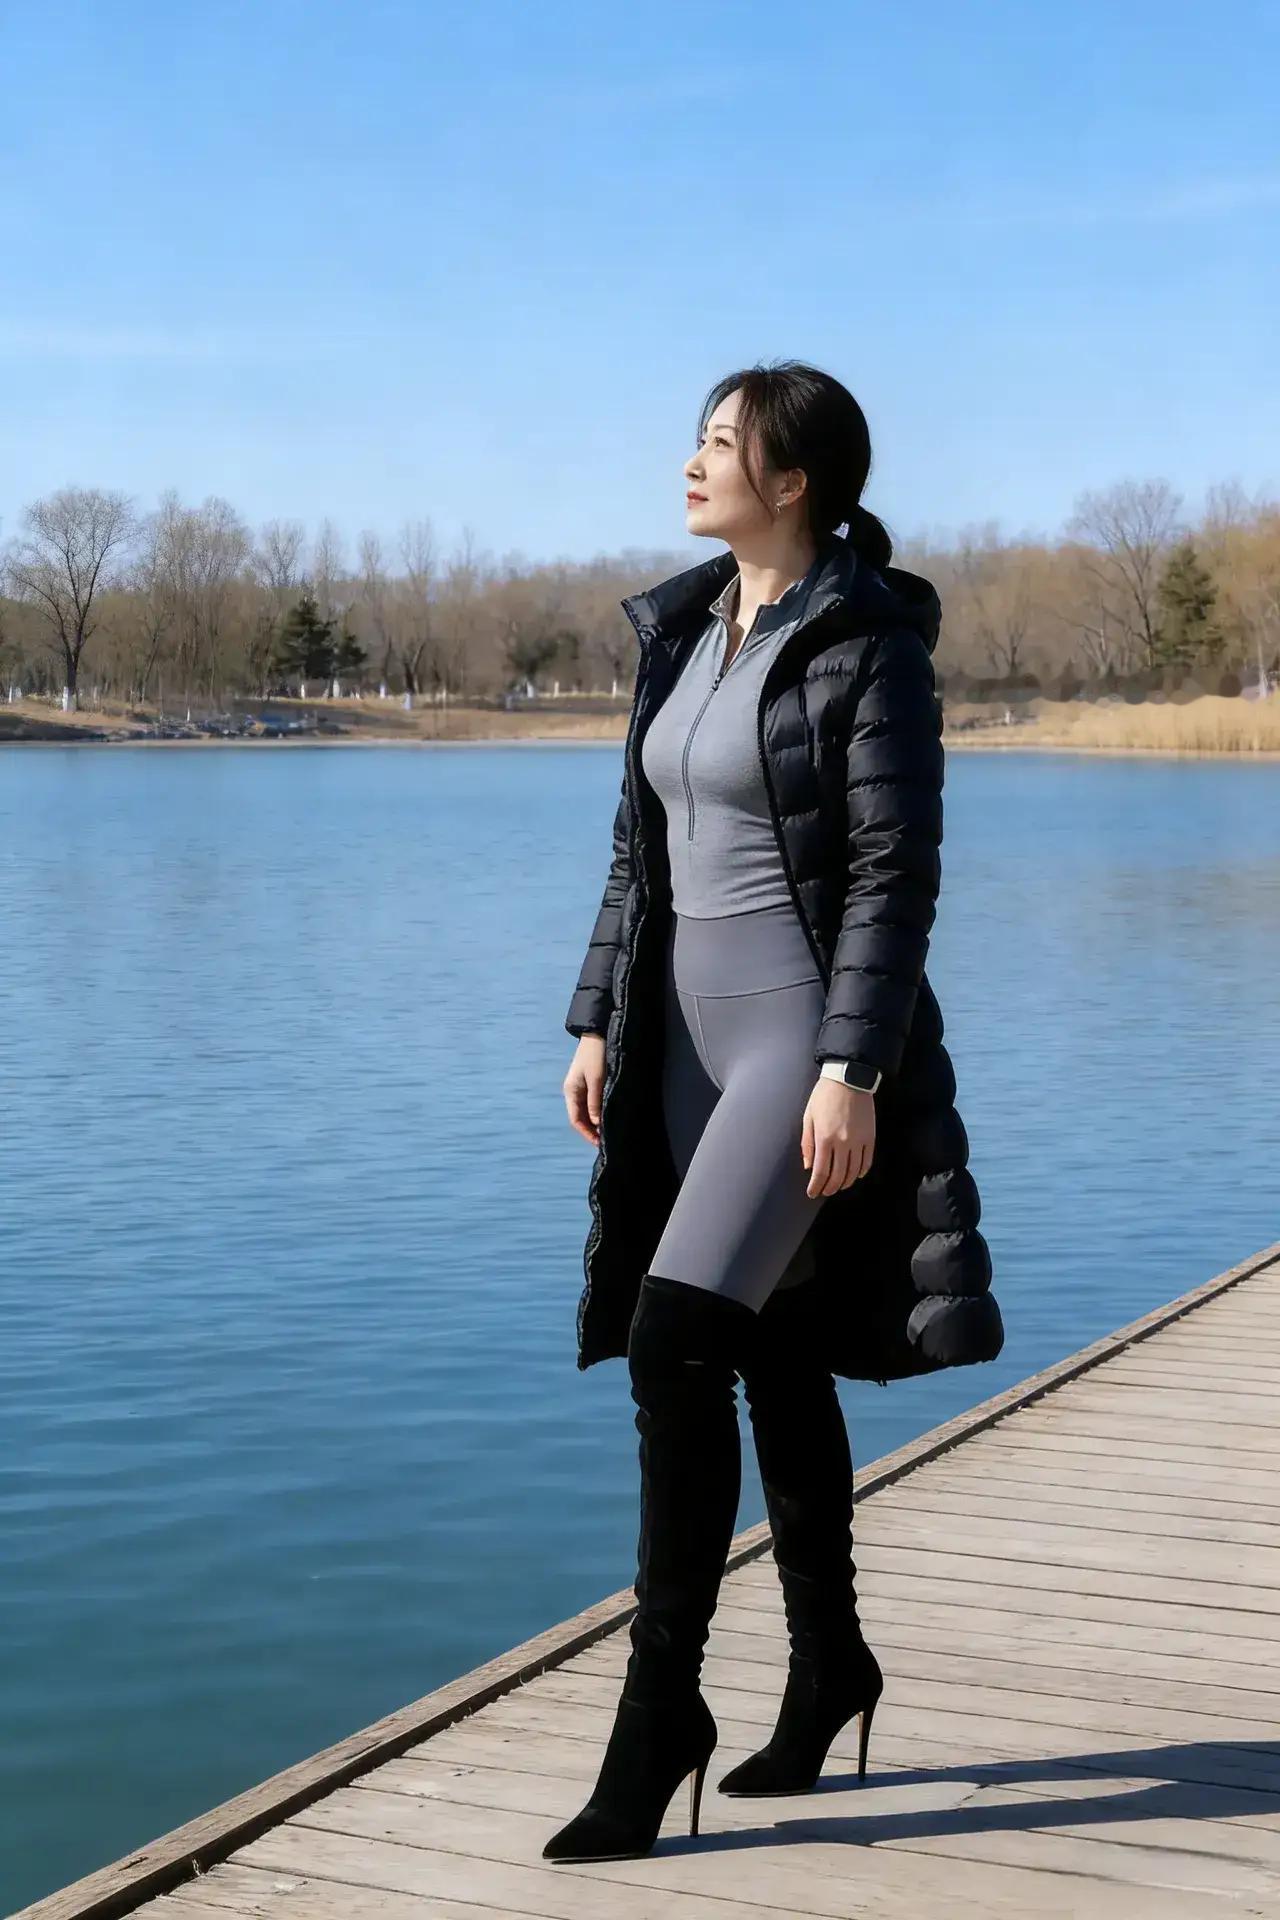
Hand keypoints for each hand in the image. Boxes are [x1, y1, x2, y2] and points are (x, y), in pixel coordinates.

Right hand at [563, 1033, 606, 1146]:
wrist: (598, 1032)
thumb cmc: (596, 1055)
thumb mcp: (597, 1079)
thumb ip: (595, 1101)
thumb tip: (597, 1123)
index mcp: (571, 1092)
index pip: (576, 1120)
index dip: (587, 1133)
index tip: (600, 1144)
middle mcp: (574, 1092)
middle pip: (581, 1117)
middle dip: (592, 1130)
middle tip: (608, 1141)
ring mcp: (582, 1087)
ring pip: (588, 1111)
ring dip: (597, 1122)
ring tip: (610, 1131)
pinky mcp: (591, 1082)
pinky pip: (593, 1103)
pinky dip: (600, 1112)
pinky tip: (610, 1116)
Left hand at [801, 1076, 874, 1197]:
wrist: (848, 1078)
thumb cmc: (824, 1096)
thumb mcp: (808, 1117)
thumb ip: (808, 1143)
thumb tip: (808, 1166)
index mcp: (824, 1138)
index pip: (820, 1171)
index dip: (816, 1186)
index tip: (813, 1193)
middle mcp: (842, 1143)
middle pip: (838, 1175)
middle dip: (830, 1188)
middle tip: (825, 1192)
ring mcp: (858, 1141)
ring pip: (853, 1172)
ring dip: (845, 1183)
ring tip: (838, 1186)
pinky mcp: (870, 1137)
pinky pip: (867, 1161)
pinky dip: (861, 1172)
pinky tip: (855, 1175)